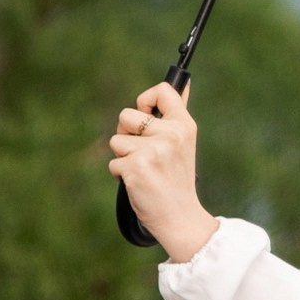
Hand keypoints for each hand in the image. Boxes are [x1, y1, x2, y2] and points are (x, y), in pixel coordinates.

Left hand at [108, 81, 219, 263]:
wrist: (180, 217)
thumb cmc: (177, 180)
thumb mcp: (184, 144)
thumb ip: (177, 114)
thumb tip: (185, 82)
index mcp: (184, 125)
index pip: (163, 90)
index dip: (146, 100)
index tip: (146, 114)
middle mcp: (171, 134)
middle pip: (127, 115)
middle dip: (126, 134)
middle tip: (143, 153)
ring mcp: (153, 151)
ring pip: (117, 141)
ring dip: (123, 157)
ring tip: (143, 171)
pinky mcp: (136, 167)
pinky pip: (114, 162)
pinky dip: (121, 174)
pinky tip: (138, 183)